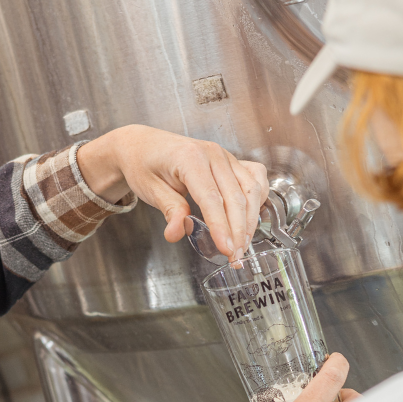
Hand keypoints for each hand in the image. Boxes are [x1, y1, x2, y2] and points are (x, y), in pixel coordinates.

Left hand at [75, 125, 268, 260]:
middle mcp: (213, 154)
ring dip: (250, 220)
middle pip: (235, 197)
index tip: (226, 249)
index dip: (221, 226)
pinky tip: (250, 219)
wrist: (145, 145)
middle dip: (238, 231)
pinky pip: (255, 180)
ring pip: (251, 189)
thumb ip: (168, 210)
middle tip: (235, 256)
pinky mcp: (232, 162)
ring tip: (242, 244)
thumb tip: (176, 233)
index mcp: (190, 157)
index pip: (211, 198)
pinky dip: (257, 200)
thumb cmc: (145, 163)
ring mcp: (225, 156)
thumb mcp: (149, 188)